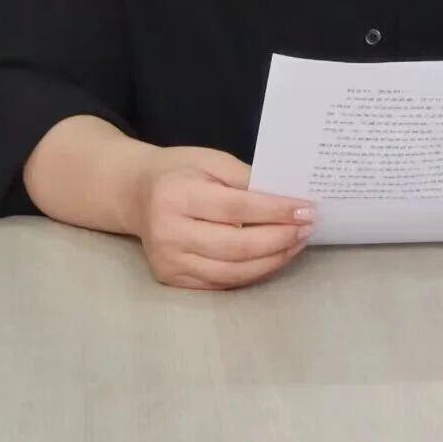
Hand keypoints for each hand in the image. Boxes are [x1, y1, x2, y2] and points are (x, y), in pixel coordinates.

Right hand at [133, 145, 312, 290]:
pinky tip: (272, 257)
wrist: (135, 193)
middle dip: (279, 239)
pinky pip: (221, 282)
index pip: (237, 209)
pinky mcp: (172, 279)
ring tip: (296, 244)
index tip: (306, 209)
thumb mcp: (210, 160)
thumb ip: (246, 179)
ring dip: (272, 260)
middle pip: (237, 245)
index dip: (275, 211)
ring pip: (232, 271)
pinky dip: (252, 272)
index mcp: (176, 195)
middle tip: (307, 228)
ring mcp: (168, 261)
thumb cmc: (178, 171)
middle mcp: (168, 232)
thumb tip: (287, 199)